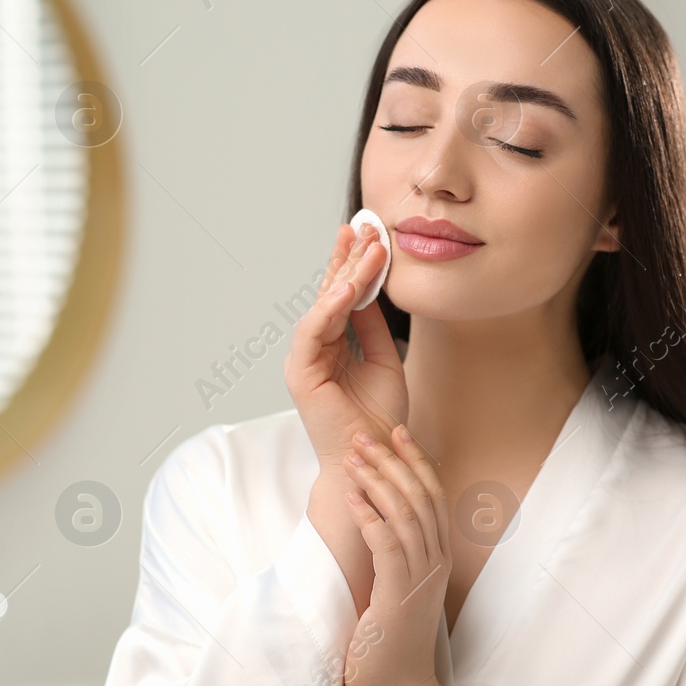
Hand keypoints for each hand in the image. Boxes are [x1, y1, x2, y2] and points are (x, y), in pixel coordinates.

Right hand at [285, 221, 406, 469]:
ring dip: (345, 276)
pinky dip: (329, 308)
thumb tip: (371, 290)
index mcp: (334, 346)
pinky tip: (347, 288)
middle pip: (328, 295)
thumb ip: (373, 326)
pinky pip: (312, 331)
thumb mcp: (385, 359)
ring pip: (322, 307)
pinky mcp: (300, 374)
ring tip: (365, 250)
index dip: (354, 267)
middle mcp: (315, 350)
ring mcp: (304, 360)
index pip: (341, 298)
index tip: (370, 237)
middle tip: (362, 228)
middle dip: (346, 260)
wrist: (375, 456)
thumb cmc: (379, 417)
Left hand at [341, 423, 451, 685]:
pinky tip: (352, 497)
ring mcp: (420, 577)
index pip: (432, 495)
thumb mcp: (397, 588)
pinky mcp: (399, 593)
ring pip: (405, 513)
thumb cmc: (389, 642)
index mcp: (436, 557)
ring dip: (378, 480)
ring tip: (354, 455)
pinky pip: (386, 544)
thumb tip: (377, 521)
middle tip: (366, 433)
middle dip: (392, 459)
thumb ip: (395, 555)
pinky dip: (369, 516)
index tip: (397, 430)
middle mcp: (435, 562)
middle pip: (420, 496)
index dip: (415, 460)